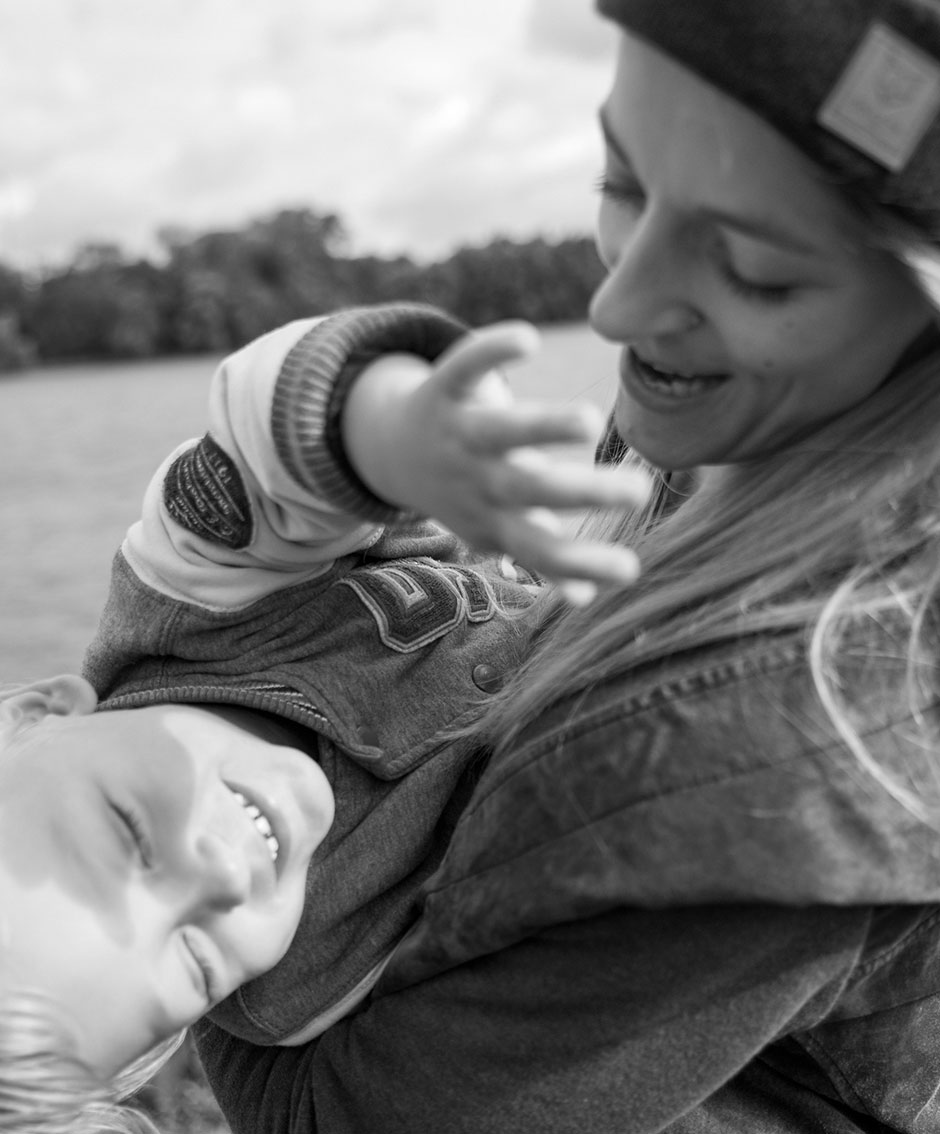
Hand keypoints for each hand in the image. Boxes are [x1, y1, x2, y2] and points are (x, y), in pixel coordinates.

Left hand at [344, 321, 650, 601]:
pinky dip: (490, 352)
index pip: (542, 551)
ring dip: (542, 427)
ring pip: (501, 431)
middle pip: (530, 490)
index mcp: (497, 521)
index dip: (583, 564)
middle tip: (639, 490)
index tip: (631, 569)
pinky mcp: (442, 390)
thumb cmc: (470, 494)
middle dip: (582, 493)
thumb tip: (586, 598)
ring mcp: (459, 436)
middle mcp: (478, 481)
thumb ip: (541, 558)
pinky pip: (464, 368)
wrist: (396, 452)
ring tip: (589, 422)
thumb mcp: (498, 532)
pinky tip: (527, 339)